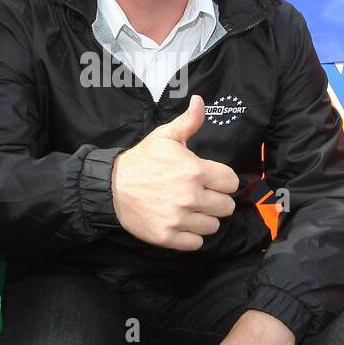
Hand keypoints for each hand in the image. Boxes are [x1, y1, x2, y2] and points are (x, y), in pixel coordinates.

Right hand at [110, 95, 239, 250]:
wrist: (112, 187)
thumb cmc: (142, 161)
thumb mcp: (165, 137)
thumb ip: (188, 122)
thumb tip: (200, 101)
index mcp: (195, 171)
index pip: (231, 182)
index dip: (223, 180)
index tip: (211, 180)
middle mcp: (190, 197)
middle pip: (226, 206)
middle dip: (216, 200)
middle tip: (200, 195)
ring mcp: (179, 219)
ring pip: (214, 226)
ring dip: (205, 218)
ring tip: (190, 209)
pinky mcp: (168, 237)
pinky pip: (197, 243)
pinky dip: (192, 236)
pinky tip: (182, 223)